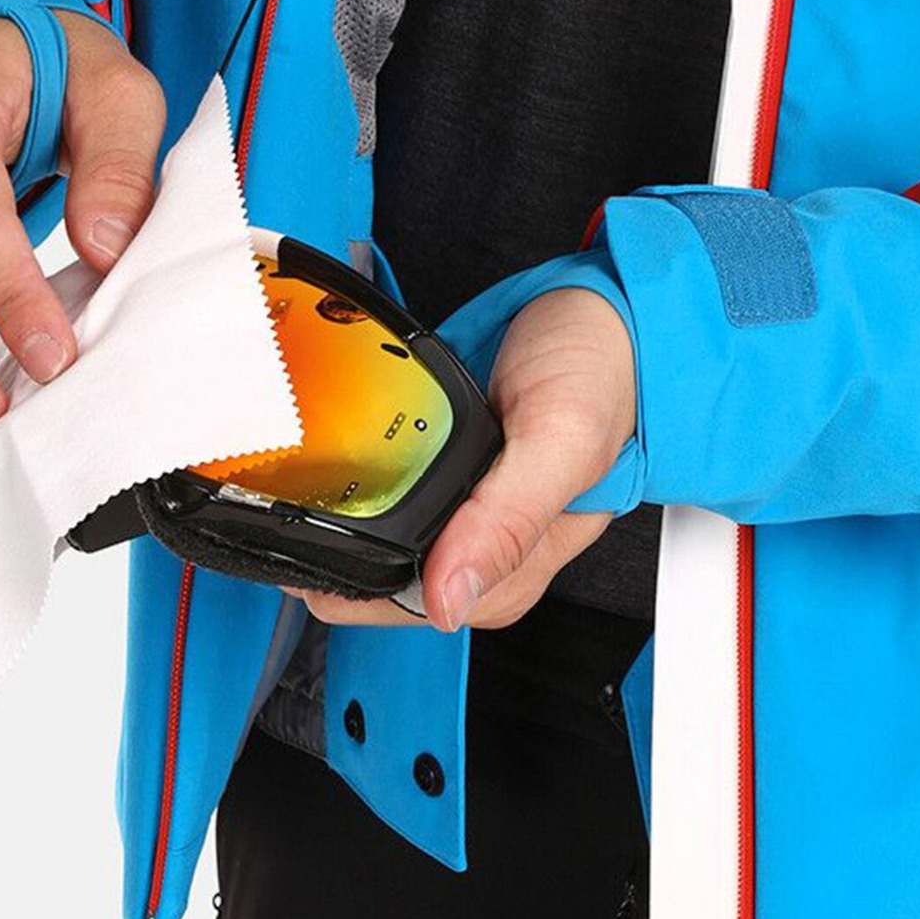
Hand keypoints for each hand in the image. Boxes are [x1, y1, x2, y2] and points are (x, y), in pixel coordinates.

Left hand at [296, 286, 635, 634]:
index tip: (311, 541)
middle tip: (317, 489)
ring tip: (330, 467)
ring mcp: (466, 513)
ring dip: (349, 510)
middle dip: (340, 547)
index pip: (407, 605)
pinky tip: (360, 451)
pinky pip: (393, 493)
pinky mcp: (452, 476)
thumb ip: (506, 522)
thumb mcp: (559, 441)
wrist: (608, 313)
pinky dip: (368, 476)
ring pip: (381, 538)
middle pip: (382, 581)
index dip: (349, 583)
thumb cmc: (604, 373)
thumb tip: (448, 601)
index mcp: (515, 565)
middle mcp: (486, 549)